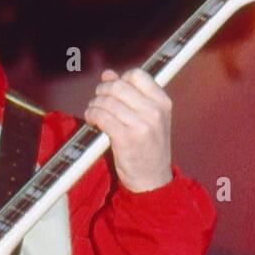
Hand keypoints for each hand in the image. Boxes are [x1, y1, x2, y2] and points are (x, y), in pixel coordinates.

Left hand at [83, 67, 172, 191]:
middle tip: (98, 101)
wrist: (152, 180)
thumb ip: (130, 94)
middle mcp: (154, 112)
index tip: (113, 91)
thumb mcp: (148, 118)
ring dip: (94, 105)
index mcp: (163, 103)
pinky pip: (101, 117)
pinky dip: (92, 116)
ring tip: (93, 113)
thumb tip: (108, 74)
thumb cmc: (148, 148)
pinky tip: (93, 122)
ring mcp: (141, 125)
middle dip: (102, 91)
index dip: (120, 79)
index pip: (137, 75)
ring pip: (107, 102)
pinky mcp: (125, 138)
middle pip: (118, 86)